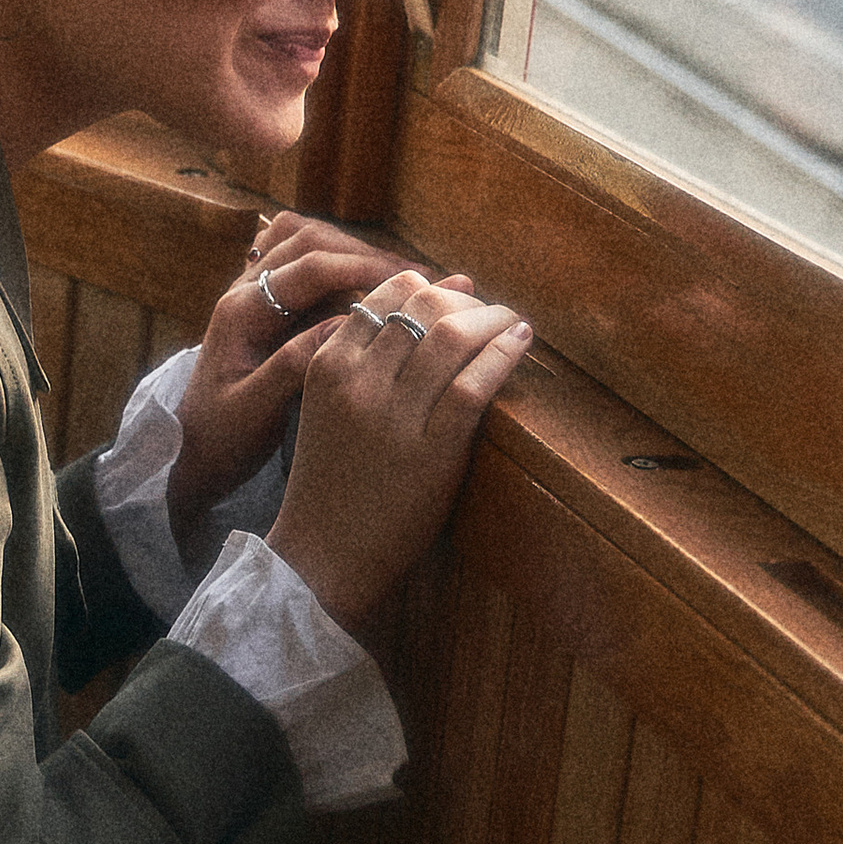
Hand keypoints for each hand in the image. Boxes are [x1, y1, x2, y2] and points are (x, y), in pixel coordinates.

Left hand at [168, 213, 450, 546]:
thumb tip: (346, 324)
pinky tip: (361, 286)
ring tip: (394, 276)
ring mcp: (250, 294)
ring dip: (348, 250)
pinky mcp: (261, 306)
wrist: (189, 454)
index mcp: (240, 312)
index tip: (412, 284)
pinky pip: (297, 261)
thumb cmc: (222, 439)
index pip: (310, 267)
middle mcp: (242, 292)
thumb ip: (295, 365)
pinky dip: (331, 261)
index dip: (364, 268)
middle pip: (307, 239)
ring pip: (301, 240)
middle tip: (415, 276)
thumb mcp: (256, 411)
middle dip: (363, 252)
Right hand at [264, 271, 533, 631]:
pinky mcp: (432, 451)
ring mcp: (393, 417)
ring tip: (511, 322)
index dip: (430, 288)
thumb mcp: (325, 410)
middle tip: (488, 313)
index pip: (386, 296)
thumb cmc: (330, 483)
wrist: (321, 555)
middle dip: (464, 300)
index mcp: (327, 367)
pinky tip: (521, 342)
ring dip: (492, 318)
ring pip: (451, 336)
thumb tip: (423, 302)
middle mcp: (357, 382)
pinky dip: (504, 352)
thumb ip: (359, 362)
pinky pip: (474, 384)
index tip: (454, 300)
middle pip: (422, 307)